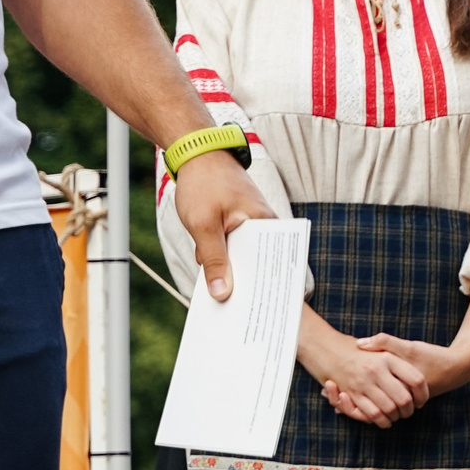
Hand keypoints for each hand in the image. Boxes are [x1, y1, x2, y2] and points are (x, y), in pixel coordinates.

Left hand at [171, 151, 273, 301]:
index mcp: (266, 223)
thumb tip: (222, 293)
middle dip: (246, 286)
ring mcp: (253, 224)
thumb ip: (214, 259)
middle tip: (235, 315)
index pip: (272, 263)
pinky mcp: (240, 224)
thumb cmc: (204, 184)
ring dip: (231, 273)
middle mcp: (266, 225)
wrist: (197, 154)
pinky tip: (213, 279)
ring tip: (222, 301)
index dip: (266, 288)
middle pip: (258, 264)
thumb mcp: (204, 225)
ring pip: (244, 258)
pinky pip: (235, 249)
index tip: (257, 313)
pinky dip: (224, 261)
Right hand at [298, 319, 426, 426]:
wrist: (330, 350)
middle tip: (410, 412)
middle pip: (404, 398)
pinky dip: (381, 421)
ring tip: (398, 416)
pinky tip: (385, 420)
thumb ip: (401, 360)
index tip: (422, 400)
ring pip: (389, 409)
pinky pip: (372, 414)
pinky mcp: (352, 394)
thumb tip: (420, 381)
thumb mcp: (383, 349)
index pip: (417, 380)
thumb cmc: (363, 353)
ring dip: (396, 417)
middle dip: (409, 410)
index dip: (423, 394)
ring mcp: (364, 383)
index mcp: (389, 358)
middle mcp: (377, 370)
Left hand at [343, 331, 469, 405]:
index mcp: (395, 387)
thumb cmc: (432, 356)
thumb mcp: (409, 347)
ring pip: (375, 412)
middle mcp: (398, 400)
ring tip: (339, 399)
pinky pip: (385, 409)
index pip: (365, 396)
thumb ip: (385, 343)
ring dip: (357, 408)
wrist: (457, 368)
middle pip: (366, 409)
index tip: (332, 388)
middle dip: (347, 405)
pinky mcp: (407, 404)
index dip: (345, 396)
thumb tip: (359, 342)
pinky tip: (360, 397)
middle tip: (330, 394)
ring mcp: (404, 404)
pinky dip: (371, 406)